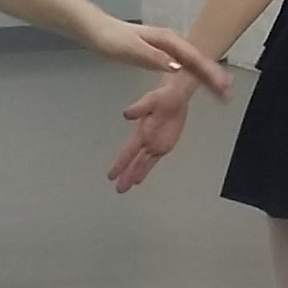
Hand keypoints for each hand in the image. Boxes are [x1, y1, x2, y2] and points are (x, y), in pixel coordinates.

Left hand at [85, 16, 224, 87]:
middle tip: (228, 92)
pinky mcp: (162, 54)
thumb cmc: (111, 39)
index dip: (209, 72)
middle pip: (198, 61)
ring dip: (206, 76)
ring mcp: (167, 48)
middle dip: (214, 75)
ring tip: (221, 90)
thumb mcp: (131, 49)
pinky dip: (193, 75)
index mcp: (168, 41)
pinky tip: (199, 82)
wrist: (97, 31)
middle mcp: (171, 43)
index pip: (194, 58)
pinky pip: (183, 66)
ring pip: (192, 63)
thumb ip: (153, 57)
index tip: (222, 84)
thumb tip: (176, 67)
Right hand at [109, 71, 198, 192]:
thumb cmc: (163, 97)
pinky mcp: (164, 146)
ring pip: (142, 164)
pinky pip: (152, 161)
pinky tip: (138, 179)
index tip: (111, 176)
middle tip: (118, 190)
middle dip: (126, 175)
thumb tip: (126, 114)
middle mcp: (145, 141)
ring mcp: (154, 144)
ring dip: (133, 175)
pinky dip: (145, 170)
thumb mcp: (151, 101)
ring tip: (124, 188)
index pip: (128, 152)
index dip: (120, 164)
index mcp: (140, 132)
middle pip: (133, 162)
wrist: (175, 97)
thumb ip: (139, 108)